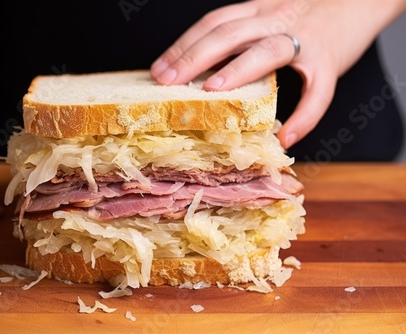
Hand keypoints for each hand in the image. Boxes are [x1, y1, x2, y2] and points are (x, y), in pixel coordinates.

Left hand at [150, 0, 405, 147]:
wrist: (360, 0)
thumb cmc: (308, 16)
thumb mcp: (268, 16)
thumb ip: (241, 35)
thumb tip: (203, 69)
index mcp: (257, 11)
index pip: (213, 24)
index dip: (183, 45)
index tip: (159, 68)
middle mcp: (275, 19)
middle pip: (228, 34)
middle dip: (194, 57)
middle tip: (167, 81)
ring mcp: (303, 38)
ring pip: (267, 51)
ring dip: (237, 72)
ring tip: (211, 93)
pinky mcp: (330, 60)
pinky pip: (318, 91)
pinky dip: (305, 116)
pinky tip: (287, 135)